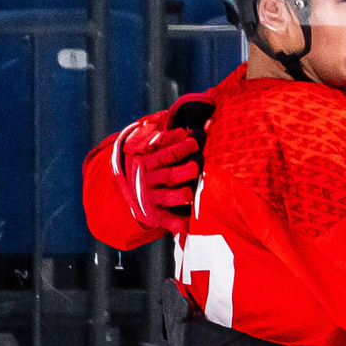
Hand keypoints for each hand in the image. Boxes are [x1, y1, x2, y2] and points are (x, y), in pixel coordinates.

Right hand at [111, 97, 211, 233]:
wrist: (135, 192)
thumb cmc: (159, 166)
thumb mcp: (162, 149)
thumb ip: (183, 137)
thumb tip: (211, 119)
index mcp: (151, 161)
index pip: (165, 153)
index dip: (179, 147)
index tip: (195, 141)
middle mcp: (151, 179)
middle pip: (168, 175)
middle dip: (181, 172)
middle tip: (193, 168)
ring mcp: (153, 197)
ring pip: (166, 197)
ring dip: (178, 196)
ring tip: (189, 195)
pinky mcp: (157, 215)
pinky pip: (168, 220)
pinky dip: (177, 224)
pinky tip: (189, 226)